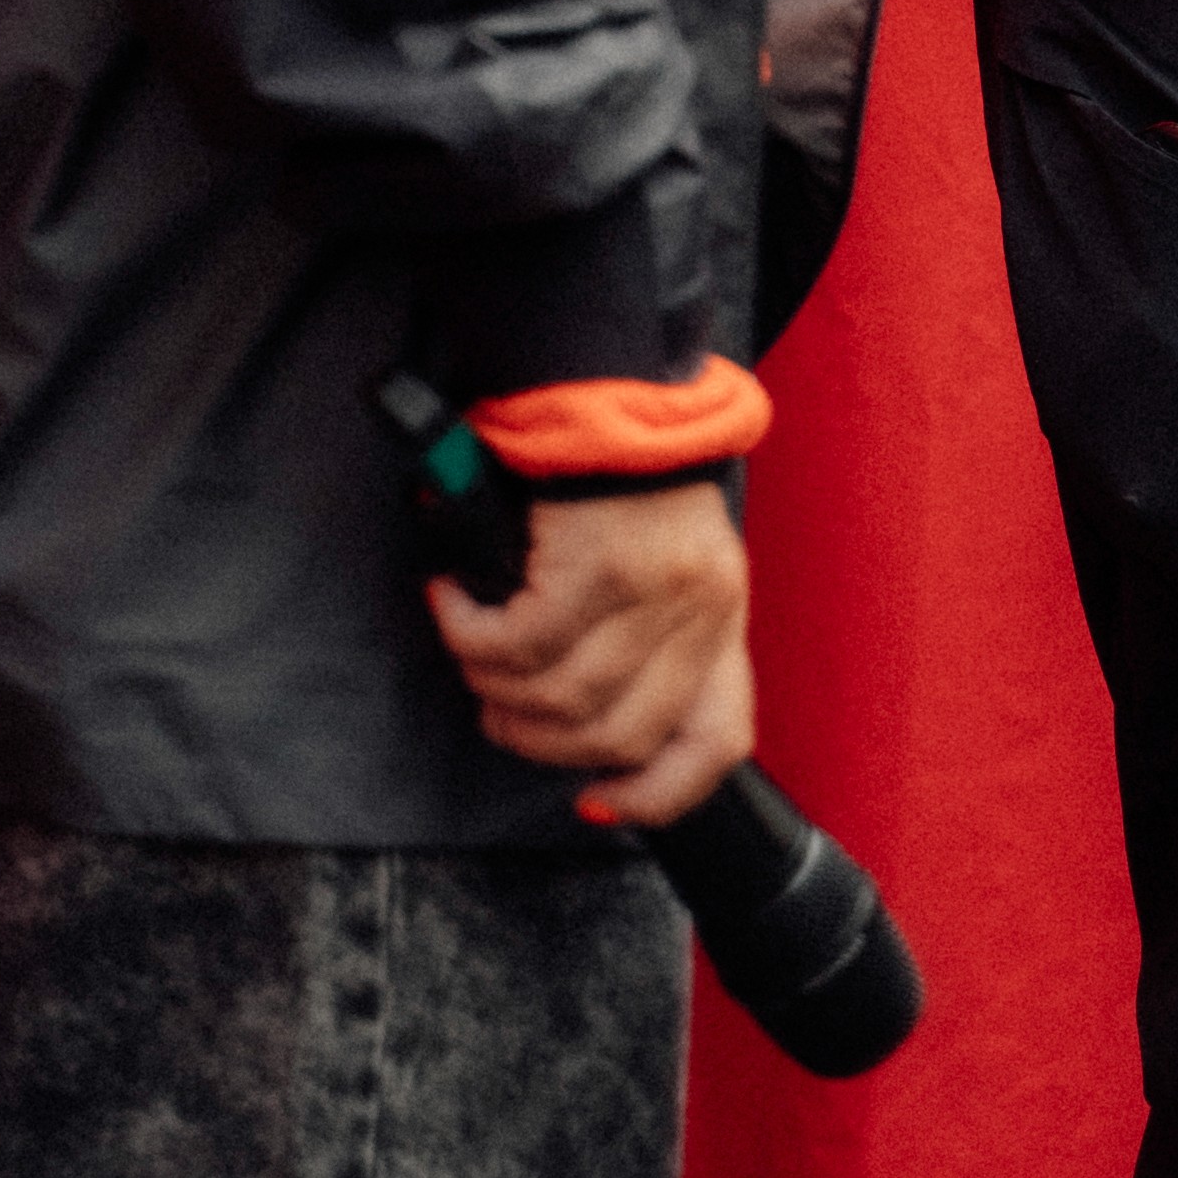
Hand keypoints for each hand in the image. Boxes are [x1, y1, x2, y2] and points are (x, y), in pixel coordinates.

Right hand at [428, 479, 754, 829]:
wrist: (612, 374)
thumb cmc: (625, 467)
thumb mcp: (664, 559)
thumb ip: (646, 635)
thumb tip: (583, 724)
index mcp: (723, 614)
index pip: (718, 740)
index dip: (659, 794)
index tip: (598, 803)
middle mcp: (700, 609)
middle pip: (619, 735)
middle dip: (541, 740)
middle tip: (497, 708)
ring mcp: (653, 590)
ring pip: (561, 697)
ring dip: (496, 687)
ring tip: (470, 647)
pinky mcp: (597, 563)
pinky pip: (519, 642)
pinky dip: (472, 635)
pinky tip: (455, 601)